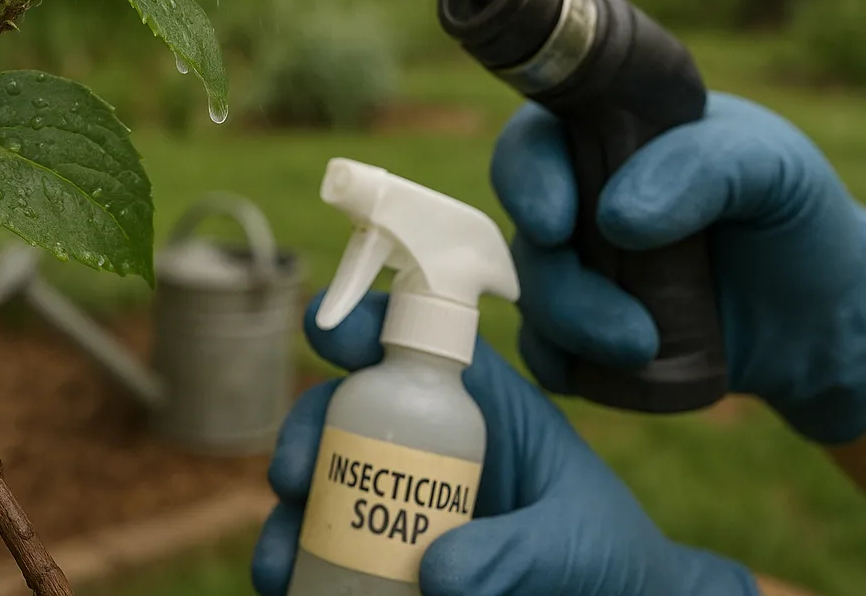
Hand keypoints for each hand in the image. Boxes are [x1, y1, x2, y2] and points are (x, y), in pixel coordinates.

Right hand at [251, 293, 755, 595]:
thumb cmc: (610, 560)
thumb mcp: (575, 544)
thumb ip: (520, 552)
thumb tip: (436, 574)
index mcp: (481, 405)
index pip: (419, 341)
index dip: (365, 322)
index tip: (326, 330)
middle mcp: (428, 440)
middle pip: (348, 407)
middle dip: (307, 431)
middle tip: (293, 478)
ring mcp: (401, 496)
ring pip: (323, 481)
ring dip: (291, 516)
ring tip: (281, 564)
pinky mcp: (387, 551)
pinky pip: (325, 548)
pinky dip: (296, 564)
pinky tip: (289, 587)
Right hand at [494, 93, 865, 444]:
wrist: (825, 313)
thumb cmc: (794, 216)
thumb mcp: (770, 167)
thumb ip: (703, 167)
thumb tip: (616, 217)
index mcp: (605, 135)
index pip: (534, 143)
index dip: (527, 179)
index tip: (554, 225)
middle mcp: (577, 199)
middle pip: (523, 232)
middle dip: (560, 284)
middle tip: (625, 325)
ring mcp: (576, 267)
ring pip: (531, 297)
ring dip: (573, 330)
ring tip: (645, 350)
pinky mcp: (582, 331)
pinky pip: (544, 354)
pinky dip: (569, 367)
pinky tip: (621, 373)